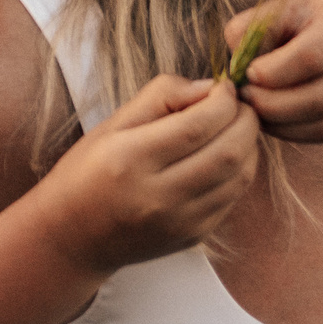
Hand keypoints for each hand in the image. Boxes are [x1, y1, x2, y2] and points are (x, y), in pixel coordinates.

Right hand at [38, 75, 257, 275]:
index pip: (198, 125)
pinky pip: (234, 198)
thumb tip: (208, 87)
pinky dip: (240, 171)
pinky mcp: (194, 236)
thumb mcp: (111, 124)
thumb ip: (160, 96)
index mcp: (130, 159)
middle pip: (229, 152)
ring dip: (249, 145)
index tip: (223, 86)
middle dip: (246, 120)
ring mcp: (179, 222)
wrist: (73, 236)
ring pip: (240, 177)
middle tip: (238, 105)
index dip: (224, 99)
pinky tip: (225, 157)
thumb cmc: (87, 171)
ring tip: (234, 128)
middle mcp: (158, 196)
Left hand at [224, 0, 322, 143]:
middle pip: (321, 97)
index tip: (247, 74)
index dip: (274, 72)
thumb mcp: (291, 2)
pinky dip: (301, 132)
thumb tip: (235, 69)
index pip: (312, 57)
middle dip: (274, 105)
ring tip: (256, 111)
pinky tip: (278, 121)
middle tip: (244, 99)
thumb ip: (256, 28)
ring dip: (284, 124)